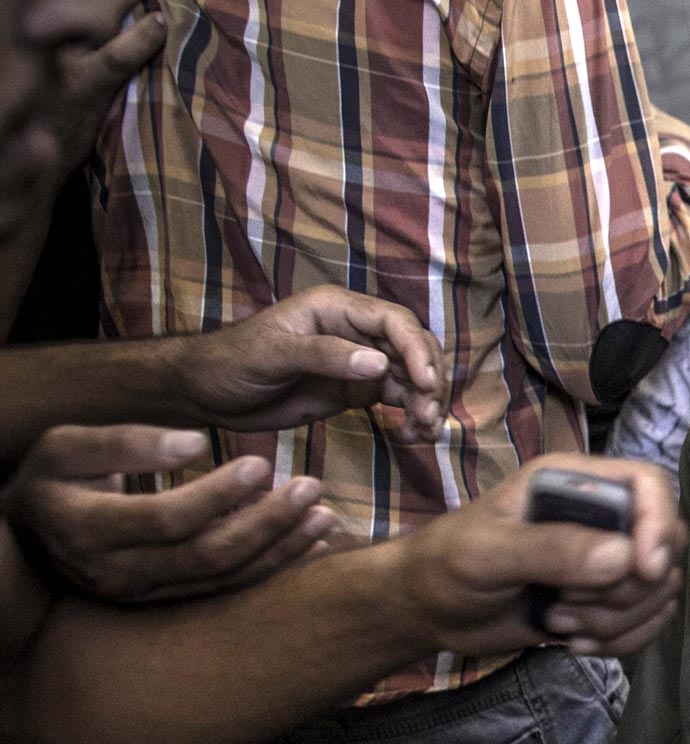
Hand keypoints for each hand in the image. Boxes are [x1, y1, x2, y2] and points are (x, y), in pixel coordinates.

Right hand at [6, 425, 332, 602]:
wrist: (30, 534)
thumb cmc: (50, 479)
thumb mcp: (64, 446)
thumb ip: (124, 443)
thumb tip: (192, 442)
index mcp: (87, 529)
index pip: (168, 519)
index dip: (219, 494)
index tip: (263, 465)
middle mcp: (116, 573)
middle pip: (207, 555)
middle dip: (266, 523)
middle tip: (311, 487)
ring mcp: (143, 595)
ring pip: (224, 579)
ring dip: (280, 548)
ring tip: (323, 513)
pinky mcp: (165, 603)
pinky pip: (227, 590)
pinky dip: (272, 568)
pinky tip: (309, 544)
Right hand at [37, 0, 168, 174]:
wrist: (10, 160)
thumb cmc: (27, 98)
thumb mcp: (28, 46)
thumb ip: (47, 6)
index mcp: (21, 6)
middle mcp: (32, 22)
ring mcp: (57, 55)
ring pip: (97, 4)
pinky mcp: (81, 88)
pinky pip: (117, 57)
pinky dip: (141, 37)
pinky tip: (161, 22)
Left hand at [171, 286, 443, 440]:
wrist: (207, 393)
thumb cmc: (231, 361)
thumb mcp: (274, 354)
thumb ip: (325, 355)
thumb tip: (379, 363)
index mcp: (336, 308)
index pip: (394, 321)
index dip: (416, 350)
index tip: (425, 384)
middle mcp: (355, 330)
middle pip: (412, 348)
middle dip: (427, 381)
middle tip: (427, 416)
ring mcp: (358, 361)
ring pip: (411, 376)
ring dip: (424, 402)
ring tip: (423, 431)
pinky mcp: (356, 390)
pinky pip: (397, 399)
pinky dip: (411, 416)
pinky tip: (411, 435)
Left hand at [392, 453, 681, 656]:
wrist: (429, 611)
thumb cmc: (446, 565)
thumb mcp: (488, 553)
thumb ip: (551, 549)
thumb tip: (625, 558)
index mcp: (575, 482)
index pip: (648, 485)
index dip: (658, 524)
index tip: (643, 570)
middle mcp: (600, 516)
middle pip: (665, 545)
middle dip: (627, 589)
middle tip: (568, 602)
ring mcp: (606, 560)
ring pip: (657, 591)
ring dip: (615, 620)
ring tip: (560, 622)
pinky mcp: (604, 601)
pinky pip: (645, 622)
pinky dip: (619, 641)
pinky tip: (573, 642)